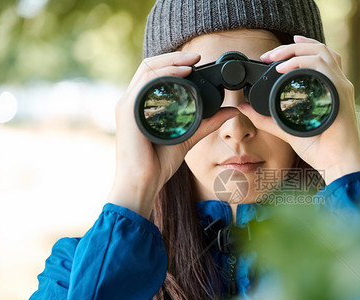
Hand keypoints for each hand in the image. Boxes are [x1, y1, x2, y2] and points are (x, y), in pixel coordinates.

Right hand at [108, 52, 238, 217]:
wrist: (142, 183)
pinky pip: (146, 83)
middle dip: (175, 57)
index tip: (197, 61)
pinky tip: (182, 73)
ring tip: (192, 61)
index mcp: (141, 105)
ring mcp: (127, 105)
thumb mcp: (189, 137)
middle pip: (150, 66)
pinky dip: (165, 73)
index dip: (174, 62)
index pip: (154, 74)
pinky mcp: (127, 111)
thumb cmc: (157, 165)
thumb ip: (208, 123)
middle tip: (198, 56)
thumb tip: (231, 111)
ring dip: (172, 61)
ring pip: (147, 69)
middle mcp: (131, 101)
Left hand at [237, 35, 359, 184]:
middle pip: (320, 49)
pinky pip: (323, 68)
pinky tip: (284, 68)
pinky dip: (302, 63)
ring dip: (295, 50)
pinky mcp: (341, 94)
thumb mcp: (287, 130)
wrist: (337, 165)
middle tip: (269, 54)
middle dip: (292, 46)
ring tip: (274, 58)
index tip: (275, 54)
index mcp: (330, 89)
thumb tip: (244, 108)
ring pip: (322, 52)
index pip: (319, 57)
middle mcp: (338, 84)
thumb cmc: (320, 150)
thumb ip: (266, 118)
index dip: (298, 48)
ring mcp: (342, 87)